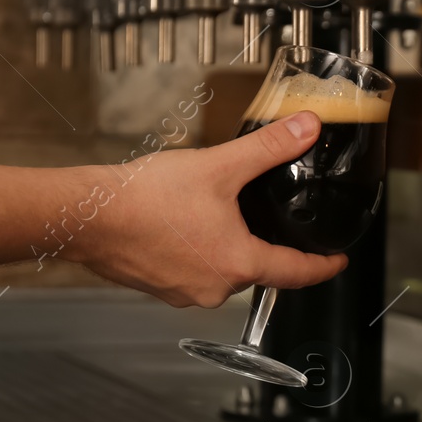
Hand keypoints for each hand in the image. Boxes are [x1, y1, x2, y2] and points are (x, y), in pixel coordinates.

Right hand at [68, 111, 345, 307]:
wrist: (85, 215)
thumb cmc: (145, 199)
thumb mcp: (220, 166)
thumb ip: (269, 148)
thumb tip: (306, 129)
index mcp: (239, 264)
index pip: (297, 273)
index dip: (322, 266)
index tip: (336, 261)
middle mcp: (214, 287)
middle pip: (258, 268)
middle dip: (263, 243)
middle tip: (263, 215)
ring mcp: (184, 291)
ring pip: (222, 269)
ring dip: (226, 246)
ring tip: (216, 213)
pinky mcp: (158, 287)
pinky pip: (192, 271)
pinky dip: (197, 251)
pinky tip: (184, 225)